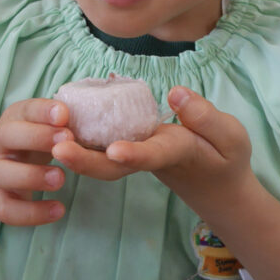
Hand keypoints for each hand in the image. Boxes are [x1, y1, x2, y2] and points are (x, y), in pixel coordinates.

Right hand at [0, 98, 74, 225]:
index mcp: (15, 120)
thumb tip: (95, 119)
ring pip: (0, 173)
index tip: (64, 114)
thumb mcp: (43, 128)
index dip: (42, 111)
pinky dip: (33, 213)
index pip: (24, 109)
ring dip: (31, 175)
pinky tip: (58, 209)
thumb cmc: (30, 144)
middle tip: (68, 140)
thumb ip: (62, 124)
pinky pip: (9, 210)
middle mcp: (0, 144)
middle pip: (6, 134)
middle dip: (36, 137)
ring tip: (61, 178)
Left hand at [52, 87, 255, 219]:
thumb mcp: (231, 136)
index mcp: (178, 153)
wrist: (216, 187)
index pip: (154, 154)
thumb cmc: (226, 158)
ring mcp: (137, 159)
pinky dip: (81, 143)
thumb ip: (205, 117)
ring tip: (48, 137)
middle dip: (87, 161)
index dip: (135, 153)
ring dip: (76, 155)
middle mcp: (150, 158)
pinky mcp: (131, 153)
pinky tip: (57, 127)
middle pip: (115, 167)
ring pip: (102, 162)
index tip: (115, 151)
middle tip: (59, 150)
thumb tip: (176, 93)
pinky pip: (102, 151)